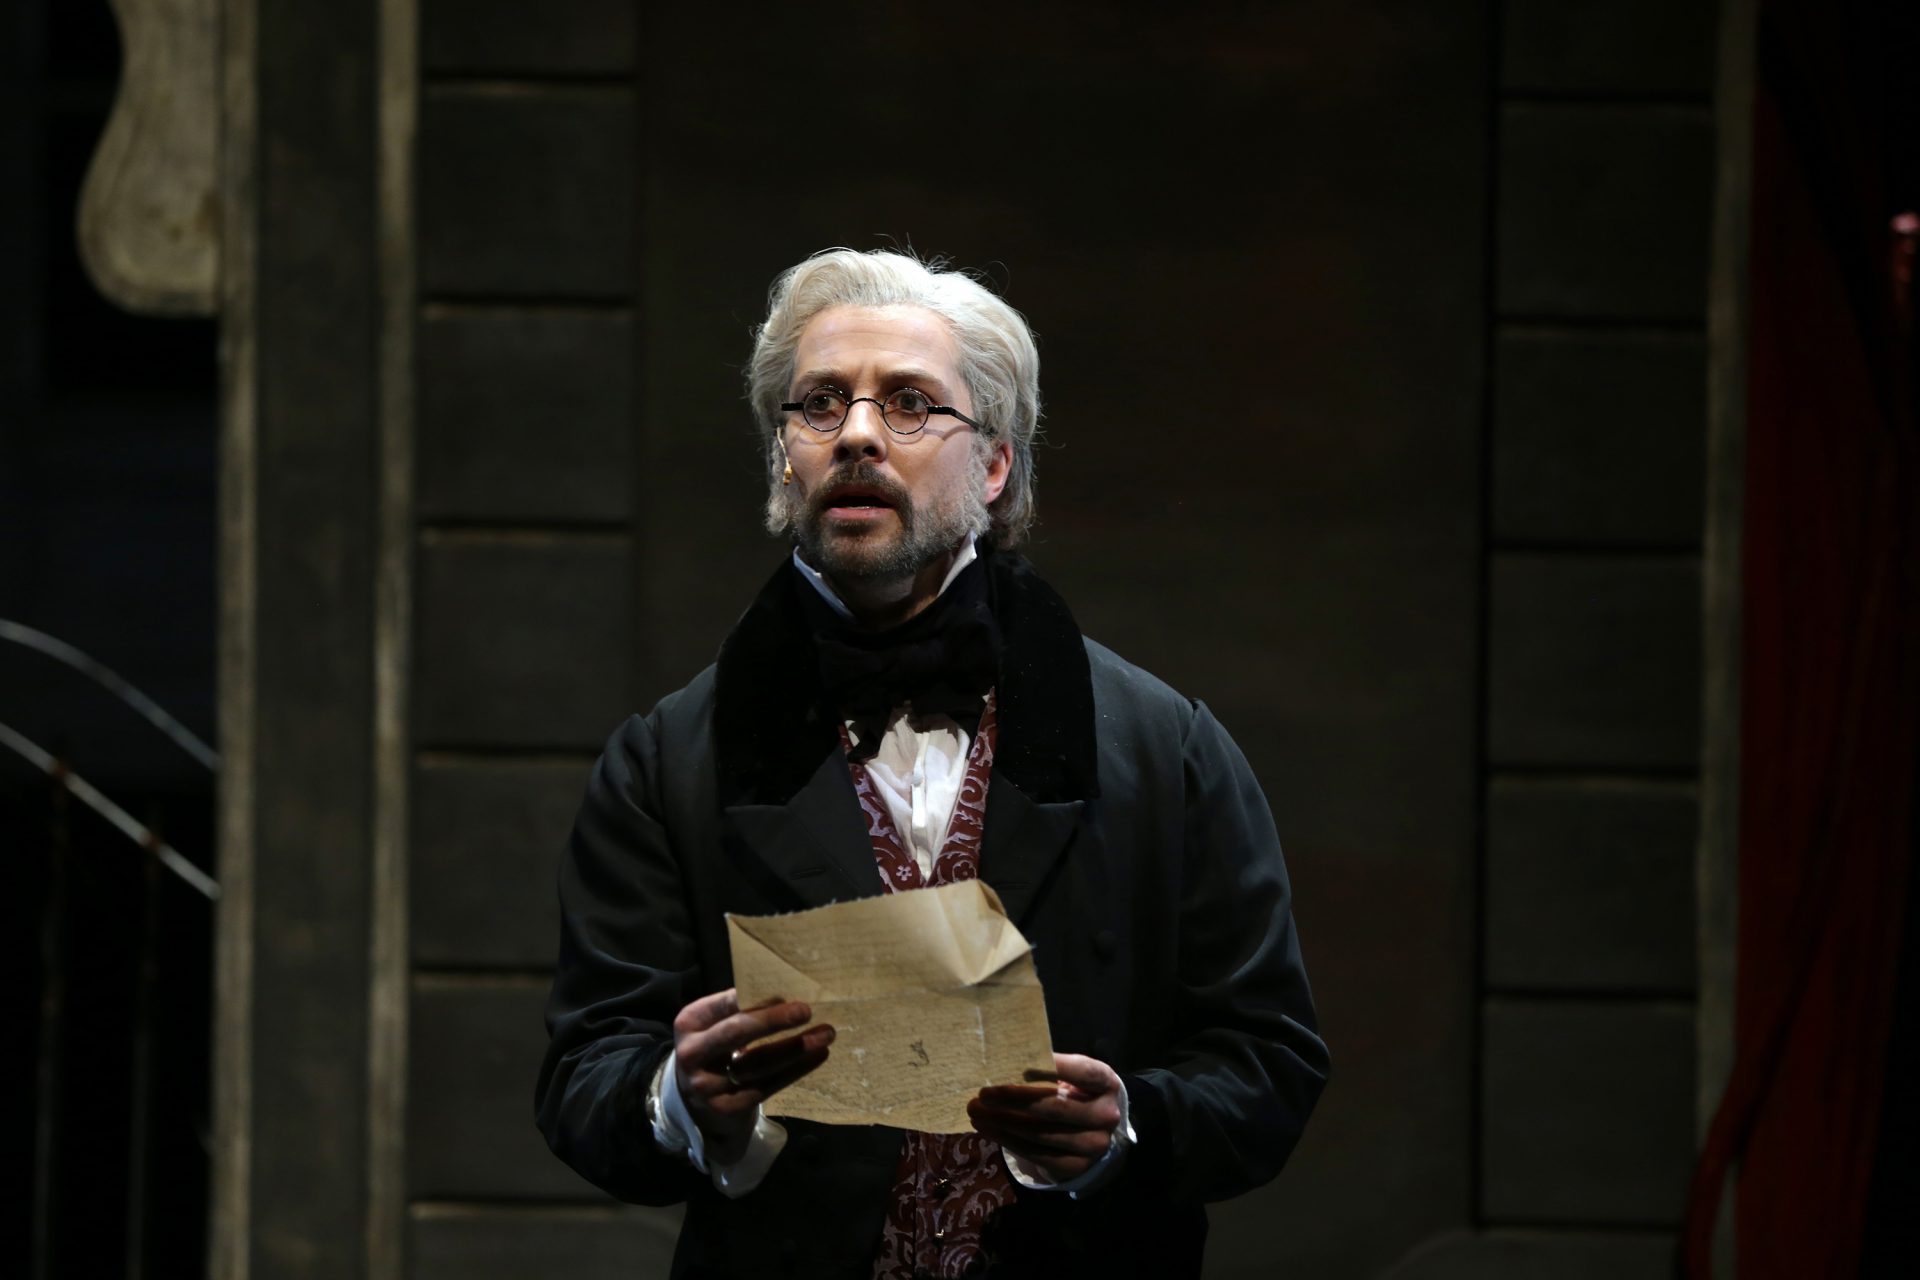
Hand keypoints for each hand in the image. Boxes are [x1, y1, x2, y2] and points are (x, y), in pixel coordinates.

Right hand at [672, 988, 832, 1160]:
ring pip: (757, 1063)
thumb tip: (786, 995)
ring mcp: (706, 1084)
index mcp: (689, 1022)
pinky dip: (794, 1070)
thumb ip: (739, 1011)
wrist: (696, 1103)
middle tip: (806, 1011)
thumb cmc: (714, 1051)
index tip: (790, 993)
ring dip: (795, 1047)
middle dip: (773, 1020)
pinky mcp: (726, 1107)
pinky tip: (815, 1057)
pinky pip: (766, 1086)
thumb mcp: (714, 1027)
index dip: (758, 999)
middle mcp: (691, 1053)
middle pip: (736, 1032)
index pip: (725, 1004)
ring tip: (825, 1035)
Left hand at [967, 1052, 1123, 1183]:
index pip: (1082, 1072)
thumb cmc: (1076, 1092)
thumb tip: (1005, 1060)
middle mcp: (1106, 1115)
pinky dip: (1007, 1139)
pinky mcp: (1075, 1166)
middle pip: (1055, 1107)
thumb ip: (1048, 1068)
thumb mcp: (1073, 1076)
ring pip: (1040, 1133)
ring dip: (1002, 1121)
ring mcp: (1093, 1145)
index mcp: (1106, 1083)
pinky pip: (1035, 1153)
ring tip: (976, 1110)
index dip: (1052, 1066)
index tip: (1017, 1062)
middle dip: (1013, 1098)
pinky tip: (987, 1127)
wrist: (1095, 1130)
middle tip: (983, 1092)